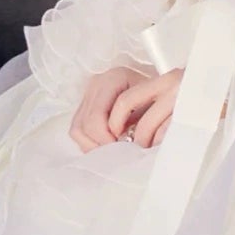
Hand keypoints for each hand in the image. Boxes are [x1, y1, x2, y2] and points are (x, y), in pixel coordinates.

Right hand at [69, 65, 184, 151]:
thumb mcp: (153, 105)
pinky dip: (89, 142)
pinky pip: (78, 130)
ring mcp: (88, 95)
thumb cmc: (156, 95)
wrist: (157, 85)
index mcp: (112, 80)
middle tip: (117, 153)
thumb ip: (141, 122)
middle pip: (84, 125)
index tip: (122, 147)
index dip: (107, 138)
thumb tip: (126, 144)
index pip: (96, 117)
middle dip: (100, 144)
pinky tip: (106, 145)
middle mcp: (96, 85)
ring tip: (112, 151)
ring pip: (77, 130)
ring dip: (93, 146)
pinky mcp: (84, 106)